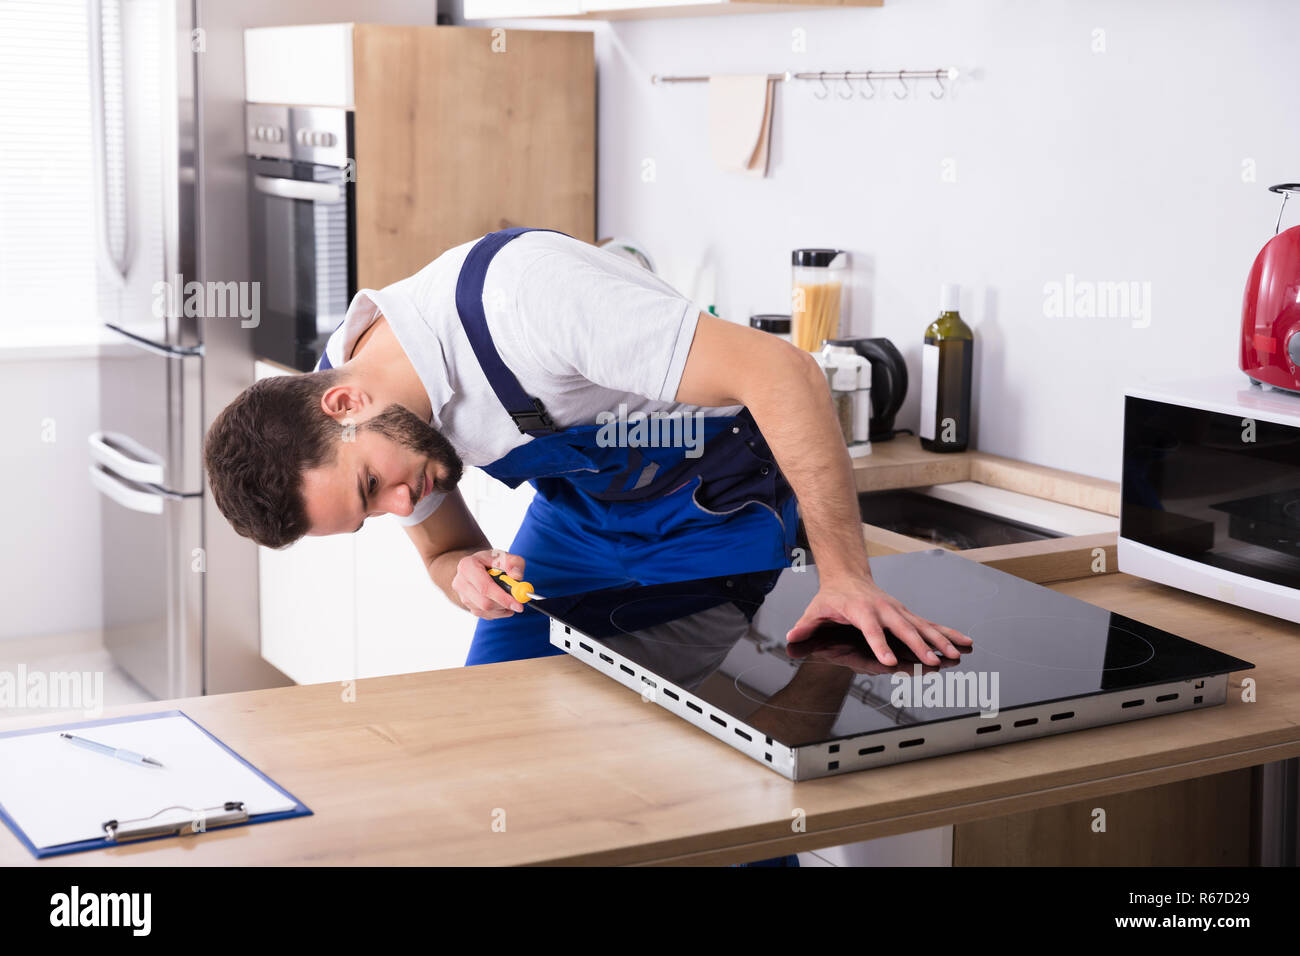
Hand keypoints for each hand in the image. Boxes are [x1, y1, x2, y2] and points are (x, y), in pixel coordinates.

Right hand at [451, 549, 526, 618]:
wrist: (478, 565)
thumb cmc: (492, 560)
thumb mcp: (505, 556)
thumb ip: (514, 564)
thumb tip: (517, 577)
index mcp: (467, 566)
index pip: (485, 587)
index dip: (502, 597)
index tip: (518, 604)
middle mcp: (461, 582)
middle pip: (484, 602)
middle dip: (504, 604)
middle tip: (518, 603)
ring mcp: (462, 595)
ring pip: (485, 610)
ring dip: (502, 608)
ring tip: (510, 599)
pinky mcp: (467, 605)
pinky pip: (484, 615)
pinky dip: (498, 612)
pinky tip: (503, 604)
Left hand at [786, 574, 973, 666]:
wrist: (848, 575)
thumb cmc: (833, 596)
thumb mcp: (816, 608)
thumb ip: (806, 624)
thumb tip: (792, 635)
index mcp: (862, 611)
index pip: (872, 631)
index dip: (880, 646)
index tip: (888, 662)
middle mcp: (884, 610)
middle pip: (904, 629)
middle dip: (919, 646)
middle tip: (933, 661)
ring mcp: (898, 611)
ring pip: (923, 626)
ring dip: (940, 640)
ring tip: (956, 653)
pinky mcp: (906, 614)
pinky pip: (929, 624)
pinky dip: (947, 632)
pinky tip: (963, 641)